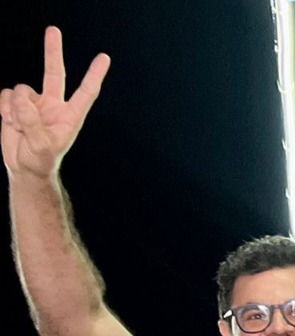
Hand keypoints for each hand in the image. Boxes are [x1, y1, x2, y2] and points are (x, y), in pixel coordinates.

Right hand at [0, 27, 110, 178]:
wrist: (24, 167)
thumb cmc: (41, 160)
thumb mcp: (42, 146)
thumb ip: (33, 123)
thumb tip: (23, 99)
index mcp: (70, 115)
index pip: (86, 91)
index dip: (94, 74)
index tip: (105, 57)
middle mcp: (54, 104)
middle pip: (54, 72)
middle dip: (52, 51)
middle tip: (53, 29)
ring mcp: (34, 103)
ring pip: (21, 90)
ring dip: (16, 108)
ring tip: (20, 127)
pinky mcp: (16, 105)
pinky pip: (7, 95)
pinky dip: (5, 109)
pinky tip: (11, 124)